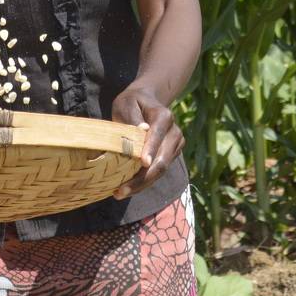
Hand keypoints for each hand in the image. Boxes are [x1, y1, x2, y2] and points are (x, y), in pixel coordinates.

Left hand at [110, 84, 182, 200]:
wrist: (147, 102)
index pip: (157, 136)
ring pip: (161, 170)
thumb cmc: (132, 103)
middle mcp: (174, 132)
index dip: (150, 150)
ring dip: (141, 184)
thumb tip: (143, 130)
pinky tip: (127, 189)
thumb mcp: (126, 103)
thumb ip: (133, 117)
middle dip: (142, 178)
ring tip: (120, 193)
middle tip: (121, 190)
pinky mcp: (171, 156)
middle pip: (161, 160)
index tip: (142, 163)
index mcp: (164, 116)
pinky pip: (158, 172)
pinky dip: (143, 182)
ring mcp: (175, 146)